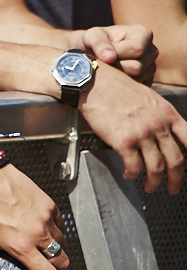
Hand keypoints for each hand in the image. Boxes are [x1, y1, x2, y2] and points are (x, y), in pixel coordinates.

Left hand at [0, 164, 68, 269]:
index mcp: (22, 246)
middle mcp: (37, 234)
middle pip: (62, 262)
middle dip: (56, 267)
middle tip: (45, 262)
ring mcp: (46, 219)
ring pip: (62, 243)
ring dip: (54, 246)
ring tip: (37, 240)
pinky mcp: (50, 206)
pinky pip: (60, 225)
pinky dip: (53, 229)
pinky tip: (39, 225)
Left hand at [78, 24, 156, 83]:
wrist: (90, 53)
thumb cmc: (92, 41)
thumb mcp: (91, 36)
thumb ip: (99, 43)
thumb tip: (110, 58)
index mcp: (143, 33)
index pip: (137, 49)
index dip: (117, 54)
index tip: (103, 54)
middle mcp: (151, 51)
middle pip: (137, 67)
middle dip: (115, 67)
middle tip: (103, 63)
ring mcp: (151, 67)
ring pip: (136, 79)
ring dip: (117, 76)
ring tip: (107, 68)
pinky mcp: (147, 81)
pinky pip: (136, 89)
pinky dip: (121, 84)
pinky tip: (113, 76)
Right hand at [79, 65, 186, 192]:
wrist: (92, 82)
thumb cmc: (114, 86)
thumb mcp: (147, 96)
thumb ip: (159, 114)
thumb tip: (163, 130)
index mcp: (167, 112)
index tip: (184, 168)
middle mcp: (158, 124)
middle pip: (175, 160)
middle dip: (176, 179)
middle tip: (173, 188)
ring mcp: (142, 133)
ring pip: (156, 168)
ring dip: (154, 182)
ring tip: (150, 187)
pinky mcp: (124, 141)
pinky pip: (133, 166)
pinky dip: (132, 174)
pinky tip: (128, 174)